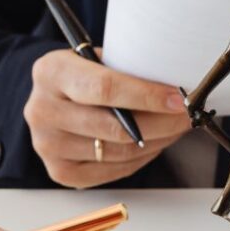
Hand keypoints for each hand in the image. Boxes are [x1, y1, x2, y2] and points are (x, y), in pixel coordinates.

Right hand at [24, 48, 189, 187]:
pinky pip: (113, 170)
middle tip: (187, 115)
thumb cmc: (85, 74)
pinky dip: (141, 158)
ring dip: (157, 141)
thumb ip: (128, 69)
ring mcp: (48, 145)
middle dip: (161, 122)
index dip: (147, 96)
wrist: (55, 97)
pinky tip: (154, 142)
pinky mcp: (60, 171)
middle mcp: (42, 110)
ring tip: (174, 127)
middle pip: (115, 126)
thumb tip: (176, 88)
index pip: (105, 88)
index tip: (178, 99)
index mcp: (51, 72)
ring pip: (119, 151)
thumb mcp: (99, 59)